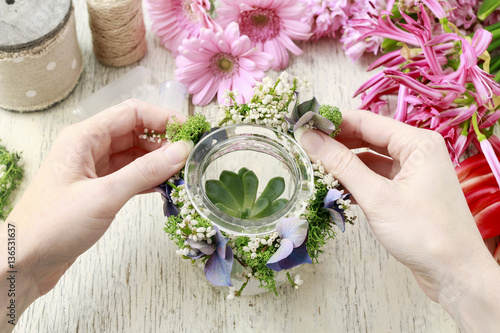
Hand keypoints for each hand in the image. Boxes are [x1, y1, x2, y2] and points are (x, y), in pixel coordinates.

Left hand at [1, 100, 191, 310]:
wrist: (25, 261)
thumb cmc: (54, 225)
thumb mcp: (105, 195)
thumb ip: (146, 172)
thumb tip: (182, 151)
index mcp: (85, 137)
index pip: (132, 113)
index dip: (163, 118)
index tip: (190, 131)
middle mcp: (90, 147)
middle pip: (136, 131)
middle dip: (164, 141)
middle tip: (191, 156)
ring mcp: (94, 169)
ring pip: (135, 154)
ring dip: (159, 162)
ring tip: (183, 173)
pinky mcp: (99, 189)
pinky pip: (131, 174)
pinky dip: (149, 178)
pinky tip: (166, 187)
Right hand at [296, 110, 499, 330]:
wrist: (453, 273)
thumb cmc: (423, 233)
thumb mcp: (377, 196)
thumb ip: (341, 164)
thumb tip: (309, 138)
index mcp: (417, 143)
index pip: (366, 121)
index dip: (332, 123)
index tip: (302, 128)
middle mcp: (416, 151)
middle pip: (367, 137)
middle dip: (336, 143)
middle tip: (303, 149)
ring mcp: (411, 172)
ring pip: (369, 158)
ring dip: (343, 164)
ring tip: (313, 167)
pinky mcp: (406, 191)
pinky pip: (374, 177)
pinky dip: (355, 181)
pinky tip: (334, 187)